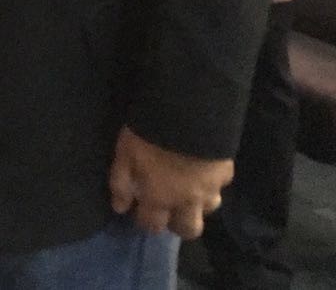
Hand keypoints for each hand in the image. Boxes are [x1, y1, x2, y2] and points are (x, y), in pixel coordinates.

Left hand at [108, 125, 229, 238]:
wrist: (187, 115)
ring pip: (209, 209)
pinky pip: (220, 184)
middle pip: (189, 230)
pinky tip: (203, 168)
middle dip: (178, 224)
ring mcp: (211, 189)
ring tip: (189, 188)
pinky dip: (211, 181)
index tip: (141, 213)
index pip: (153, 226)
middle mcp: (188, 202)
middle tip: (169, 208)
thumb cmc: (148, 135)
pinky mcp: (226, 173)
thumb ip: (121, 184)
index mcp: (160, 199)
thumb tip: (120, 208)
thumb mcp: (124, 156)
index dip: (146, 222)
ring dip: (199, 204)